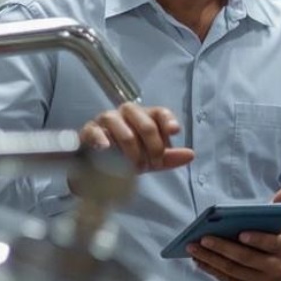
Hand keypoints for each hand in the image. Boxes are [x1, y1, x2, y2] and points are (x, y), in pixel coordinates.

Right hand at [78, 102, 194, 172]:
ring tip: (135, 167)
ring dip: (132, 149)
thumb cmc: (128, 156)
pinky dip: (101, 138)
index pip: (160, 113)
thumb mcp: (151, 159)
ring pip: (122, 126)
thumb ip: (169, 157)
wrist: (98, 165)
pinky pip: (95, 130)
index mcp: (145, 116)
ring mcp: (108, 120)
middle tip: (153, 165)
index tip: (174, 132)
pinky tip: (106, 147)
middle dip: (153, 146)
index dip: (168, 121)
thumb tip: (191, 155)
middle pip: (144, 122)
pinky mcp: (89, 130)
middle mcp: (128, 113)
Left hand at [189, 188, 280, 280]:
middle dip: (223, 248)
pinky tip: (200, 260)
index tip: (240, 233)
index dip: (257, 240)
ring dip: (211, 260)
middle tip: (204, 238)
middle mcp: (276, 269)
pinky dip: (213, 270)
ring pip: (234, 271)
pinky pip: (229, 280)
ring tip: (193, 248)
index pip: (272, 244)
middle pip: (246, 258)